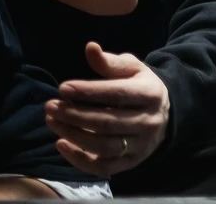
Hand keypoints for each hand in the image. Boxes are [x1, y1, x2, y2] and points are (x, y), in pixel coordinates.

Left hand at [44, 43, 170, 177]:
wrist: (165, 114)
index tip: (62, 88)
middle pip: (108, 123)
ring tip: (51, 121)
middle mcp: (148, 123)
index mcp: (150, 95)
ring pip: (105, 147)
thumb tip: (90, 47)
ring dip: (74, 136)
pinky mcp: (132, 162)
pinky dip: (81, 160)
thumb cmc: (140, 85)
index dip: (88, 91)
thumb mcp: (132, 68)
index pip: (116, 94)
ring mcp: (141, 146)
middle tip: (51, 106)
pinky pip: (105, 167)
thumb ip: (110, 62)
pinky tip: (61, 144)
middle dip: (75, 115)